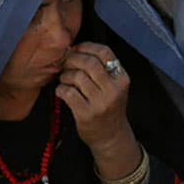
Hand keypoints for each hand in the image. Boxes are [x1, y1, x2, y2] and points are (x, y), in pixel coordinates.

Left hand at [58, 43, 135, 158]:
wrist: (111, 136)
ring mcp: (100, 103)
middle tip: (65, 64)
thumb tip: (75, 49)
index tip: (76, 50)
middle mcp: (113, 90)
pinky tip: (63, 92)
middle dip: (72, 60)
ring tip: (65, 81)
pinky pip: (68, 93)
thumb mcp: (114, 87)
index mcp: (122, 79)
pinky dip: (61, 89)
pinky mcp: (86, 114)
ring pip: (77, 76)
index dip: (86, 47)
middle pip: (88, 62)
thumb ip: (102, 69)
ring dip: (65, 76)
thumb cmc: (109, 108)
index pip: (104, 52)